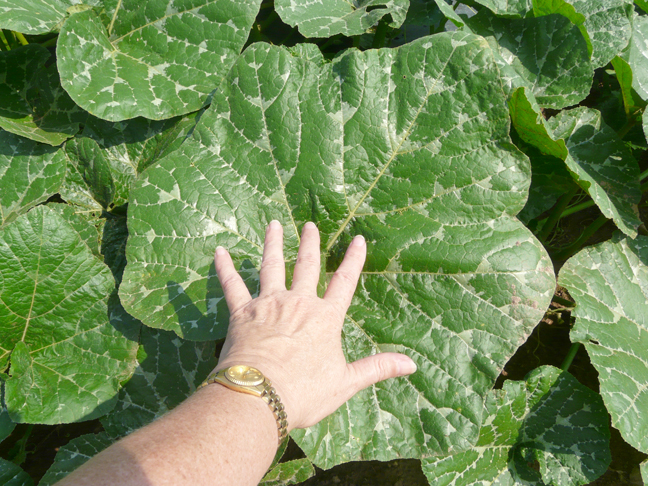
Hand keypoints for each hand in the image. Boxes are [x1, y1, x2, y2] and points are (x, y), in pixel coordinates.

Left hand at [214, 221, 416, 430]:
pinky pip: (231, 284)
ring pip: (271, 266)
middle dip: (309, 244)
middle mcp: (298, 303)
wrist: (260, 396)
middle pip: (306, 266)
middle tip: (310, 225)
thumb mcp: (346, 382)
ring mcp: (268, 304)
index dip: (353, 260)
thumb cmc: (304, 392)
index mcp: (325, 318)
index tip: (358, 240)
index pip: (344, 282)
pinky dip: (224, 267)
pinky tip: (219, 251)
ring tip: (273, 224)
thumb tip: (412, 365)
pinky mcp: (242, 313)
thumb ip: (377, 368)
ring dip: (273, 244)